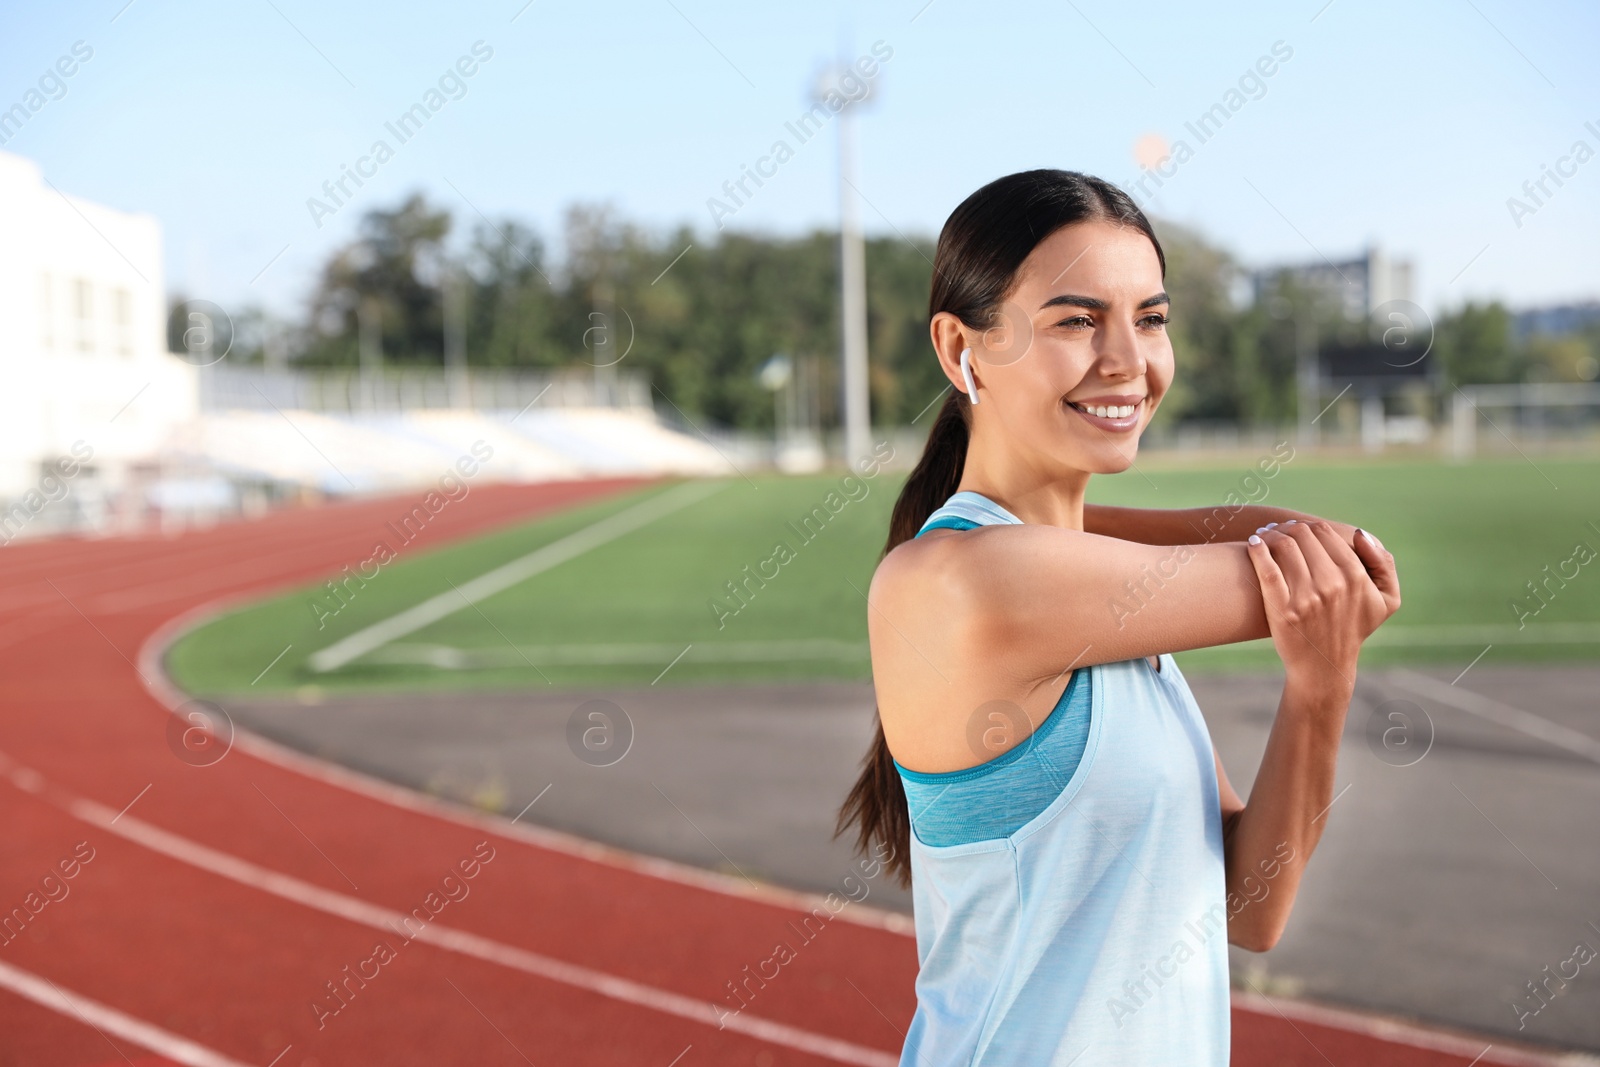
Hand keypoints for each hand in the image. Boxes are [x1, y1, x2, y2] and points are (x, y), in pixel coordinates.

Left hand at [1245, 521, 1399, 692]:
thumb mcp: (1386, 600)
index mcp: (1355, 577)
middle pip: (1301, 535)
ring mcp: (1306, 598)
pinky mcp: (1283, 610)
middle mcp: (1332, 585)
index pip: (1324, 532)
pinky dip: (1257, 550)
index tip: (1297, 527)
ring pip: (1283, 546)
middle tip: (1277, 529)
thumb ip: (1383, 563)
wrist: (1324, 667)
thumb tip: (1359, 534)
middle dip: (1287, 527)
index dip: (1308, 525)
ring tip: (1263, 535)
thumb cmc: (1354, 628)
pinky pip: (1267, 569)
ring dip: (1270, 534)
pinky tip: (1253, 544)